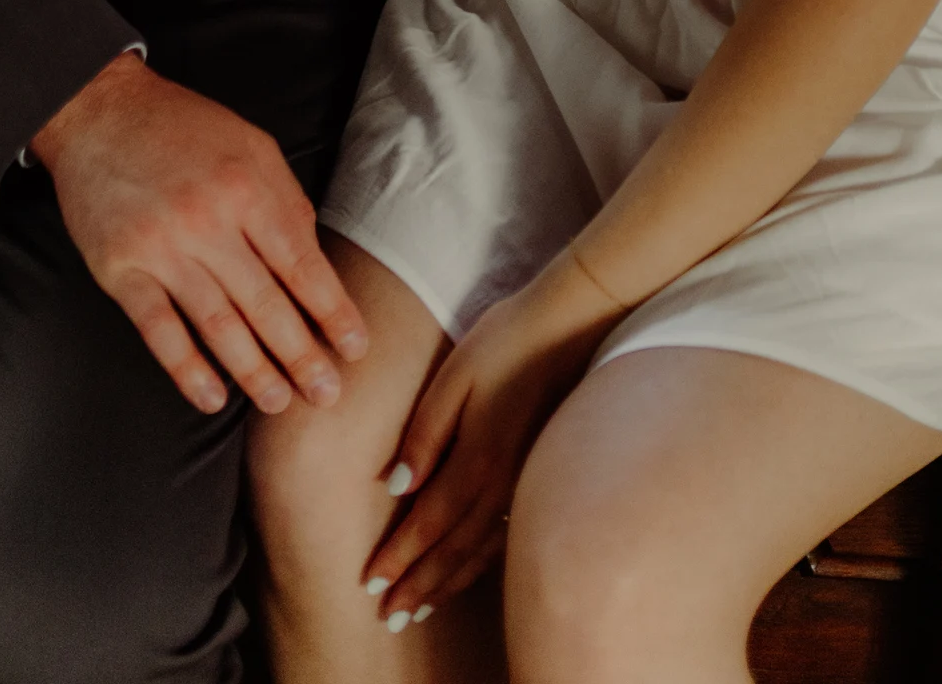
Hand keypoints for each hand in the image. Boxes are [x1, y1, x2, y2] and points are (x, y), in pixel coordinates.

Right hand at [30, 51, 367, 417]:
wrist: (99, 111)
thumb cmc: (183, 128)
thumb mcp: (250, 145)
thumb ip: (283, 200)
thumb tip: (312, 260)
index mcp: (247, 187)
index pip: (301, 264)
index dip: (332, 312)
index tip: (355, 349)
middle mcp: (208, 221)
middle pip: (265, 304)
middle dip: (302, 355)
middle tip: (327, 394)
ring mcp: (161, 249)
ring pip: (218, 326)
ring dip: (253, 372)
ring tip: (279, 402)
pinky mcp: (120, 270)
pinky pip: (160, 331)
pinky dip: (187, 369)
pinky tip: (211, 397)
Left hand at [360, 254, 622, 623]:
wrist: (570, 326)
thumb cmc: (504, 342)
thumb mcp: (453, 378)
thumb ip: (424, 434)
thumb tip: (394, 486)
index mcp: (475, 458)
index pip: (428, 524)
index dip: (398, 558)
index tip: (371, 585)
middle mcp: (500, 483)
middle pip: (452, 549)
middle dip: (417, 584)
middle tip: (388, 615)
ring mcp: (522, 483)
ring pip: (479, 550)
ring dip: (447, 582)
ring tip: (419, 607)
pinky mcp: (535, 475)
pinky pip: (504, 536)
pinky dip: (480, 564)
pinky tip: (469, 572)